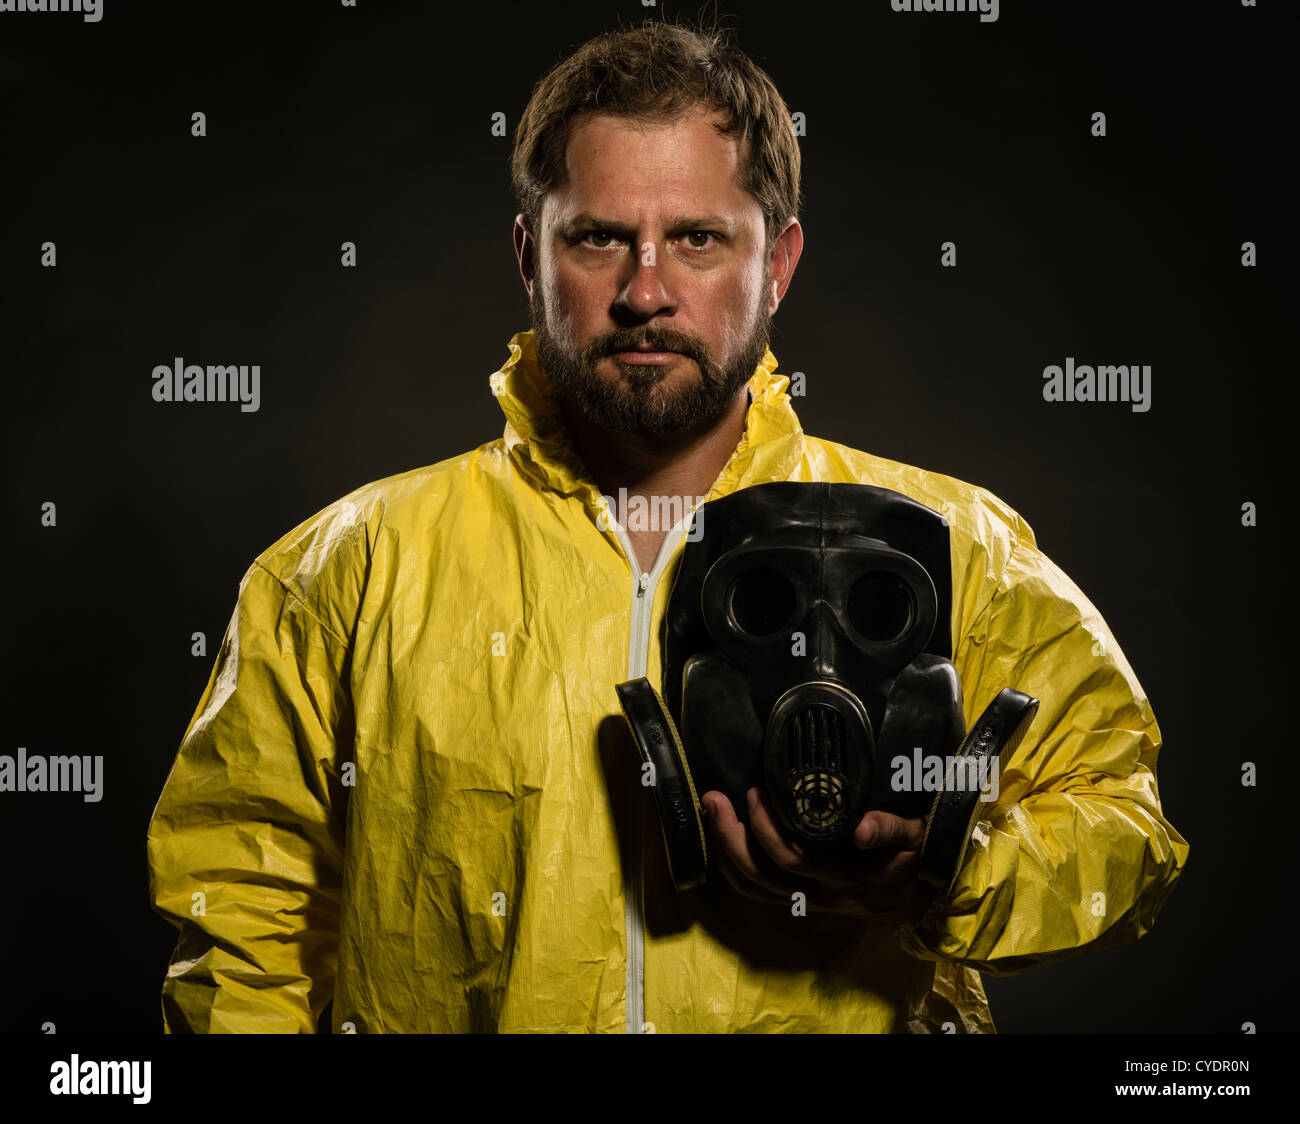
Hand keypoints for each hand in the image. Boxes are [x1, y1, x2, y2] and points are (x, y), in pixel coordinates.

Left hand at [700, 787, 934, 920]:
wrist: (931, 900)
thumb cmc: (921, 856)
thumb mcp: (918, 837)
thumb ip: (892, 829)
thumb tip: (861, 828)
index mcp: (847, 874)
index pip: (792, 858)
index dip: (765, 828)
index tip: (755, 791)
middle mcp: (823, 893)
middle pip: (761, 874)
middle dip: (730, 837)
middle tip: (714, 798)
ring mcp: (812, 900)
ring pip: (755, 886)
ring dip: (726, 852)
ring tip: (712, 813)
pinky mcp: (806, 900)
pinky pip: (760, 892)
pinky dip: (736, 868)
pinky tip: (724, 842)